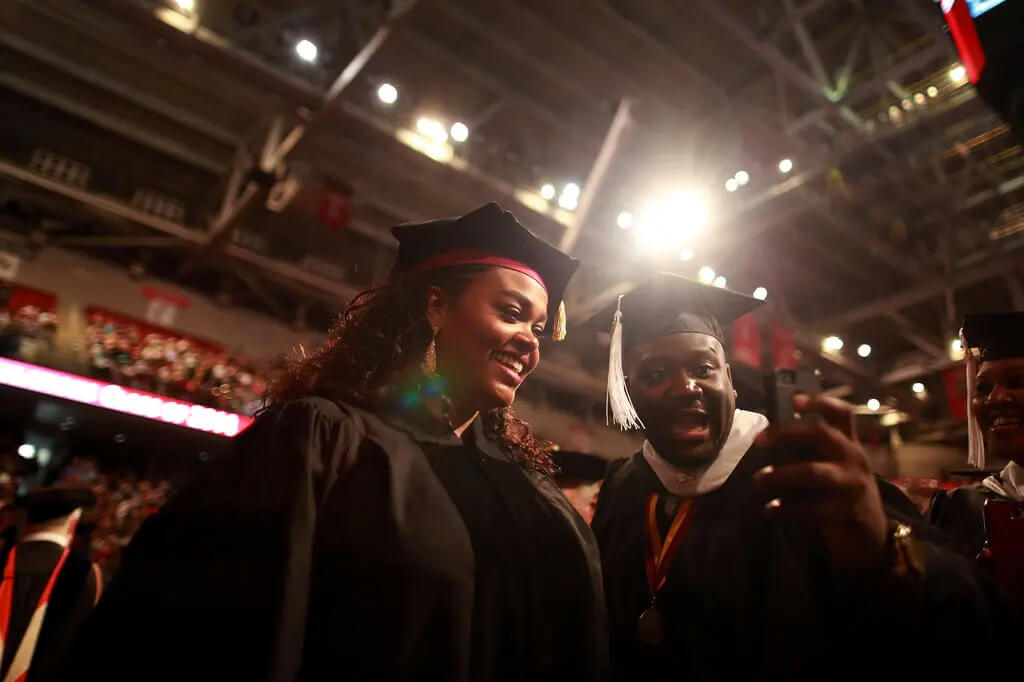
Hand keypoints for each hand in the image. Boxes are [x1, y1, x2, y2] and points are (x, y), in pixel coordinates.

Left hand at [754, 395, 888, 573]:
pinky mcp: (849, 512)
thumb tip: (769, 437)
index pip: (842, 413)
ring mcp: (854, 485)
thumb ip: (812, 451)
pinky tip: (769, 511)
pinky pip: (812, 509)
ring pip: (814, 473)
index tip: (794, 400)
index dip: (820, 402)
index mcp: (849, 444)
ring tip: (757, 481)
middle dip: (787, 432)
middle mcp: (854, 458)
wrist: (872, 537)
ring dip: (780, 476)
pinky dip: (786, 510)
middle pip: (822, 434)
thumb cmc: (842, 494)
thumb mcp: (834, 467)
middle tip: (759, 440)